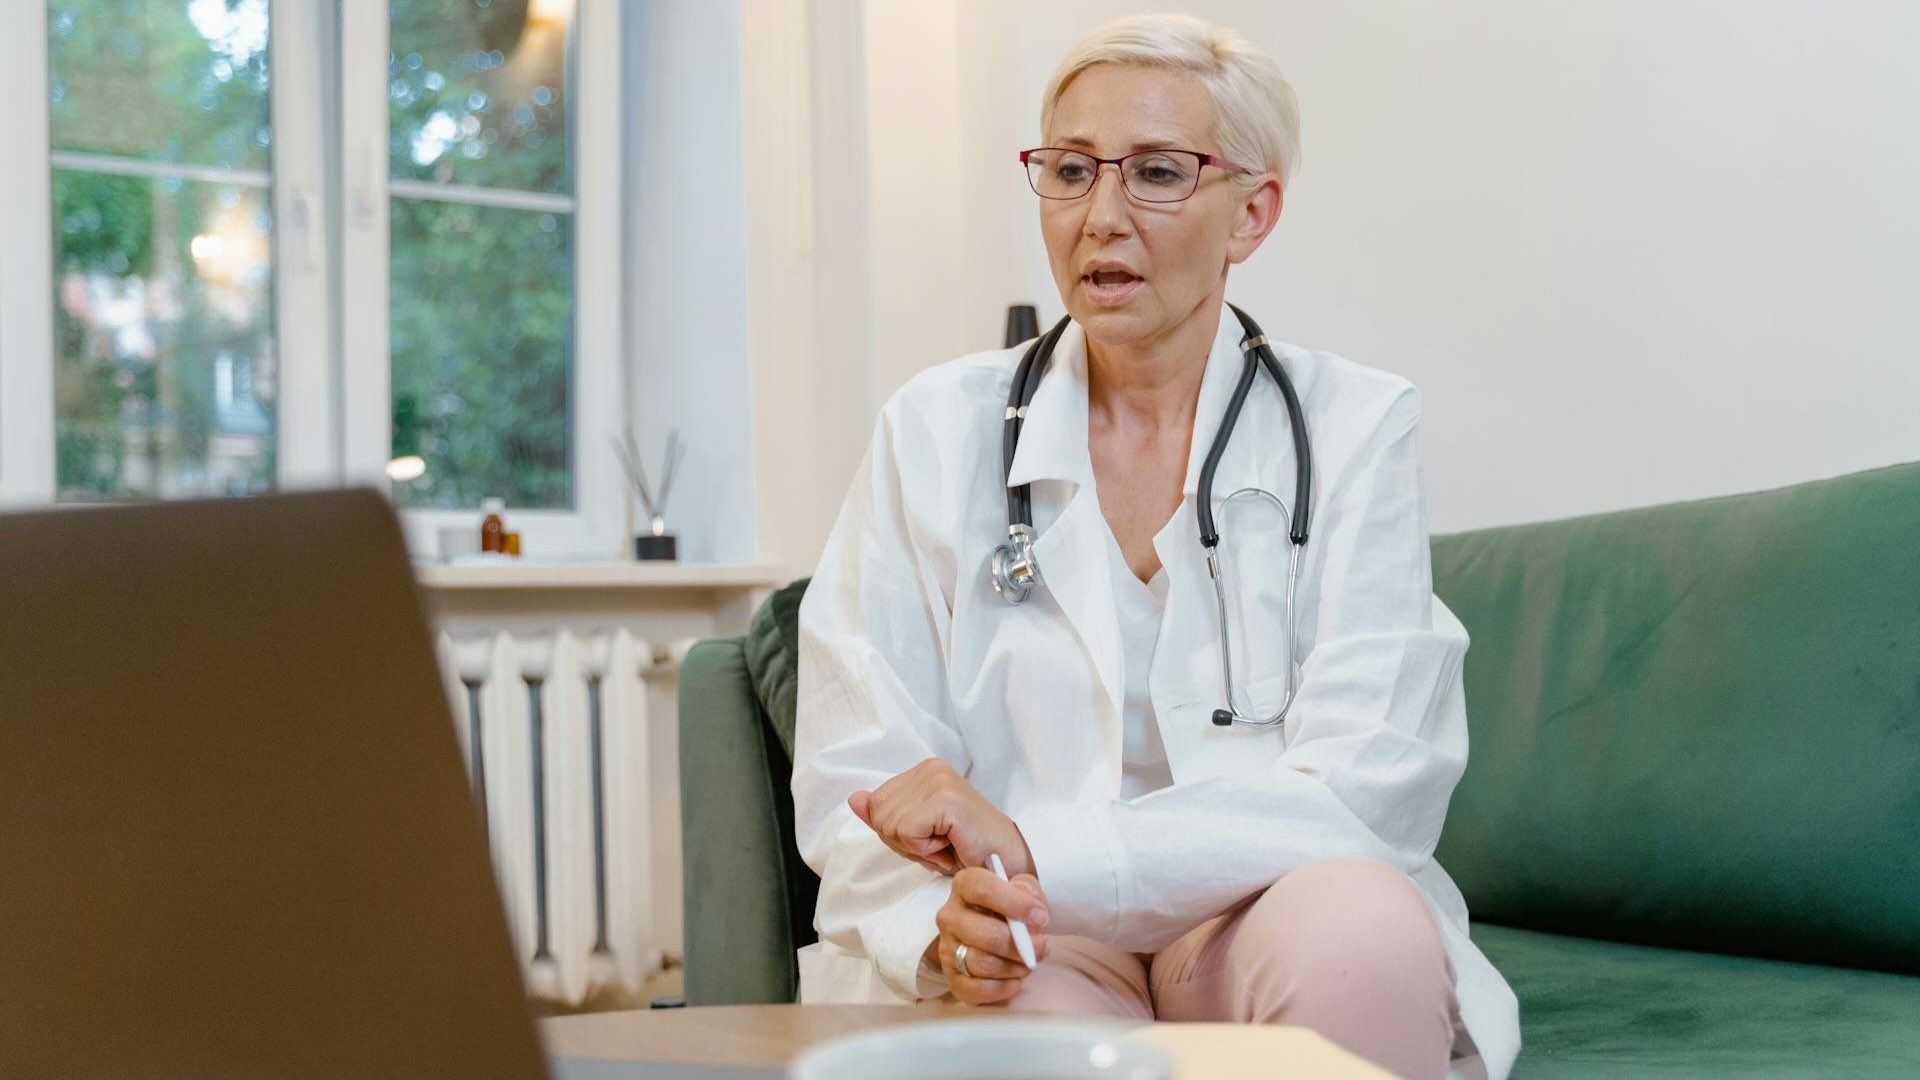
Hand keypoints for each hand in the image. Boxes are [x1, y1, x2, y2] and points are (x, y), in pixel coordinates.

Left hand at [849, 758, 1033, 876]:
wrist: (1006, 864)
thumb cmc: (966, 848)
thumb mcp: (916, 833)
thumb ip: (884, 814)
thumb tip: (854, 799)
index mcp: (922, 770)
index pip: (876, 805)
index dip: (898, 834)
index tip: (932, 837)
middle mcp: (929, 768)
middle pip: (878, 816)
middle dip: (905, 842)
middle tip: (941, 843)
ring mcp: (937, 780)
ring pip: (889, 826)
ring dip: (917, 848)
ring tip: (947, 844)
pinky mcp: (944, 798)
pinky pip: (907, 833)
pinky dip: (926, 850)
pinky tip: (951, 844)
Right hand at [929, 866, 1050, 1005]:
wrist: (997, 927)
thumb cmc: (1011, 906)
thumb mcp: (1023, 888)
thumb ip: (1029, 890)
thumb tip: (1033, 912)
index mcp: (964, 886)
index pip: (983, 890)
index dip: (1015, 904)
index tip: (1040, 917)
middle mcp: (950, 916)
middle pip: (985, 934)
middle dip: (1021, 945)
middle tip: (1042, 946)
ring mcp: (948, 948)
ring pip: (982, 964)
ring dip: (1014, 967)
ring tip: (1029, 962)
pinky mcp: (952, 976)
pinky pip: (974, 990)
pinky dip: (1001, 989)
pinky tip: (1015, 980)